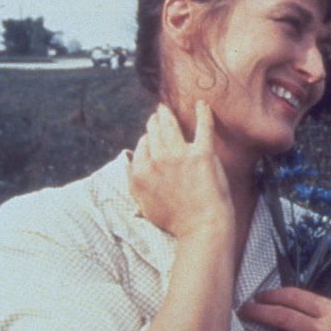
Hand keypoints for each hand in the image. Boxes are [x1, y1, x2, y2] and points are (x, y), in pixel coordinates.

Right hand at [128, 100, 233, 240]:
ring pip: (170, 126)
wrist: (202, 226)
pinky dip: (203, 113)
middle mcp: (157, 160)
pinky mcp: (202, 154)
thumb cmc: (175, 220)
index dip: (148, 139)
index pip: (143, 145)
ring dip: (167, 115)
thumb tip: (128, 162)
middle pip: (154, 132)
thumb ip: (132, 181)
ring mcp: (179, 155)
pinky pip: (203, 127)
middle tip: (158, 115)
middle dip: (154, 122)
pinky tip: (202, 104)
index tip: (152, 136)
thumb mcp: (143, 204)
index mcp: (141, 171)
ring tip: (166, 109)